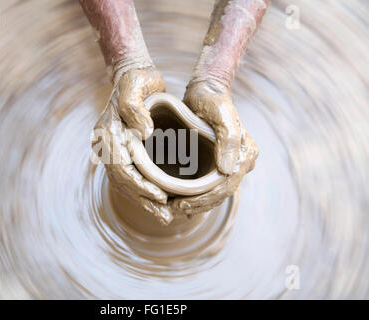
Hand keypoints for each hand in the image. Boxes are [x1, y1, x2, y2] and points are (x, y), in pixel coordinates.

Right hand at [92, 67, 174, 224]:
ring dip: (144, 200)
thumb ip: (135, 108)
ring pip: (126, 183)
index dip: (139, 184)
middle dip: (143, 199)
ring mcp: (115, 148)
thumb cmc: (136, 79)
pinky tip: (159, 200)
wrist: (133, 74)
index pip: (120, 167)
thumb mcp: (135, 85)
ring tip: (165, 215)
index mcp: (108, 132)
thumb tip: (142, 133)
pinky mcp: (126, 150)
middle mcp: (108, 144)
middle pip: (122, 181)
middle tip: (166, 216)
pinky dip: (144, 190)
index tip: (160, 196)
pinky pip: (133, 175)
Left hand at [169, 80, 257, 215]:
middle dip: (199, 205)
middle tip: (175, 210)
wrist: (205, 89)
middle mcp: (240, 161)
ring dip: (197, 204)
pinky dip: (196, 195)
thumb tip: (228, 171)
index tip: (182, 204)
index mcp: (245, 153)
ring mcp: (229, 162)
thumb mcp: (221, 115)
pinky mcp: (217, 161)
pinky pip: (209, 184)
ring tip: (175, 209)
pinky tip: (181, 200)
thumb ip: (228, 140)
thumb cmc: (213, 100)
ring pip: (215, 192)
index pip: (227, 186)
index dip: (205, 199)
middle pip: (221, 193)